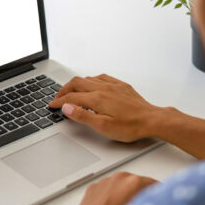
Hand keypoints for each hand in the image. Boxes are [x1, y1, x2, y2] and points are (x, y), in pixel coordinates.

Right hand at [48, 74, 164, 141]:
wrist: (152, 120)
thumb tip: (67, 107)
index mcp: (97, 99)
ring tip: (71, 92)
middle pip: (77, 83)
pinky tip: (92, 84)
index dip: (59, 101)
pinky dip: (91, 80)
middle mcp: (103, 88)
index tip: (52, 105)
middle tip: (58, 98)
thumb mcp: (103, 127)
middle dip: (64, 90)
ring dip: (76, 84)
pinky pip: (101, 77)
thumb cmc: (130, 126)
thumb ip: (83, 116)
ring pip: (88, 78)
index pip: (72, 97)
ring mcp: (113, 85)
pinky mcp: (121, 86)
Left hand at [55, 172, 156, 204]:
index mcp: (133, 182)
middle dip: (141, 193)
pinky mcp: (95, 186)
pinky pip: (108, 187)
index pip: (154, 183)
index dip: (159, 192)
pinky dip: (112, 194)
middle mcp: (119, 177)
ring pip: (122, 184)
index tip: (160, 198)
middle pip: (137, 182)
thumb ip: (146, 203)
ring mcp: (106, 180)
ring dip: (125, 192)